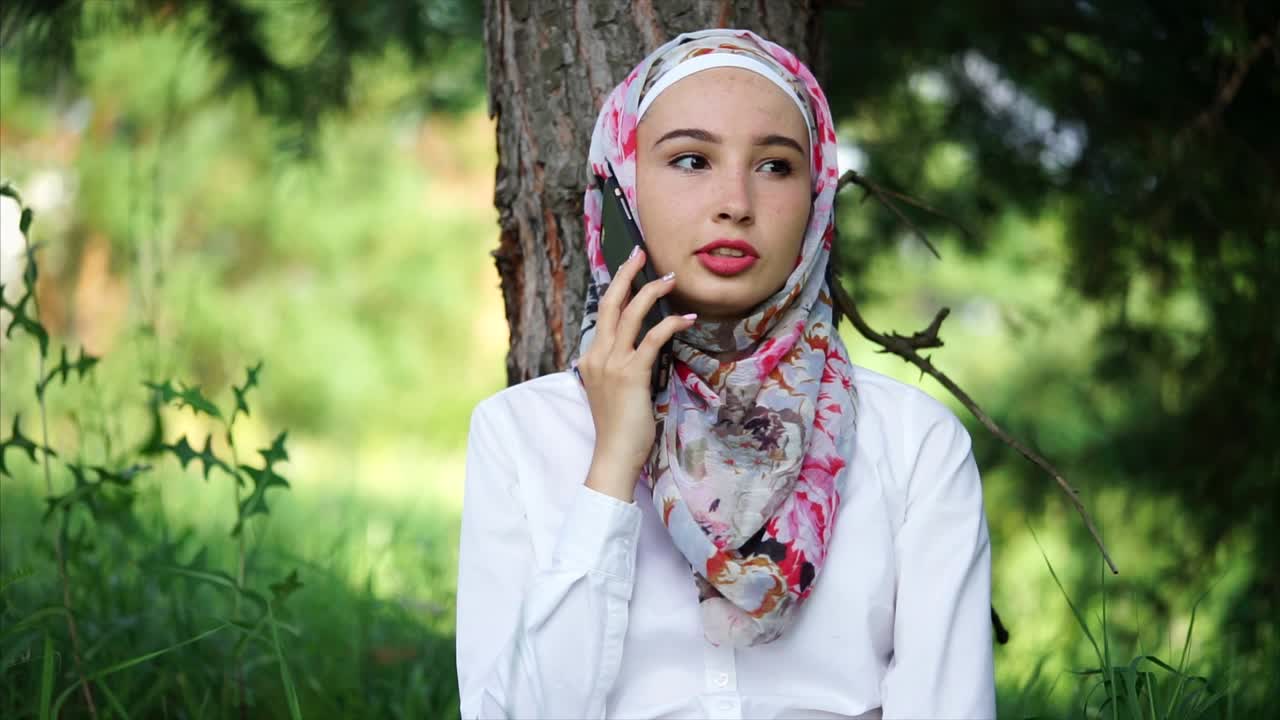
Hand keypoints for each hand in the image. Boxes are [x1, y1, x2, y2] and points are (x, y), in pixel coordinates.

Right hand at [577, 248, 695, 502]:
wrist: (613, 456)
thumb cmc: (619, 428)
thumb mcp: (614, 391)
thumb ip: (621, 368)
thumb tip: (641, 350)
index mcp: (591, 358)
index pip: (603, 314)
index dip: (616, 288)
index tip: (629, 270)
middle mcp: (597, 355)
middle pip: (610, 303)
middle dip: (626, 274)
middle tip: (640, 253)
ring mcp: (612, 363)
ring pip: (630, 313)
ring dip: (652, 291)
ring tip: (671, 278)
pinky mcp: (631, 374)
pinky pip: (653, 338)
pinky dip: (671, 324)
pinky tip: (687, 319)